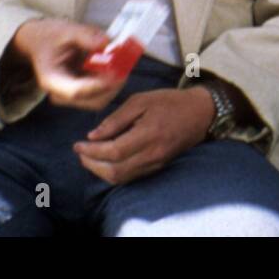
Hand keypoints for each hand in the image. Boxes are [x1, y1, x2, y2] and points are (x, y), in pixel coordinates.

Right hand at [7, 19, 126, 110]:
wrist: (42, 41)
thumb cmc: (51, 37)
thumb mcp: (66, 30)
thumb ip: (85, 36)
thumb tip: (105, 43)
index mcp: (52, 80)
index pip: (76, 92)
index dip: (99, 85)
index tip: (116, 73)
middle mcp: (61, 93)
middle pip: (93, 101)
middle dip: (113, 86)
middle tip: (125, 66)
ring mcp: (73, 95)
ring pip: (101, 99)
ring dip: (116, 83)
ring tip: (122, 62)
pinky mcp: (83, 92)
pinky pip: (103, 92)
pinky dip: (113, 80)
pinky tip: (117, 64)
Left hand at [73, 87, 215, 184]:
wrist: (201, 112)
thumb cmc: (170, 102)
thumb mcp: (142, 100)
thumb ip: (117, 118)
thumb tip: (94, 136)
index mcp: (148, 134)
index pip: (113, 151)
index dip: (91, 151)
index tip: (77, 144)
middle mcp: (153, 153)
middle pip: (115, 171)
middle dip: (92, 164)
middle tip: (81, 152)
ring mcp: (157, 163)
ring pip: (122, 178)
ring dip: (101, 171)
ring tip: (90, 157)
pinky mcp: (159, 166)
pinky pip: (132, 176)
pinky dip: (115, 171)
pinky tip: (107, 160)